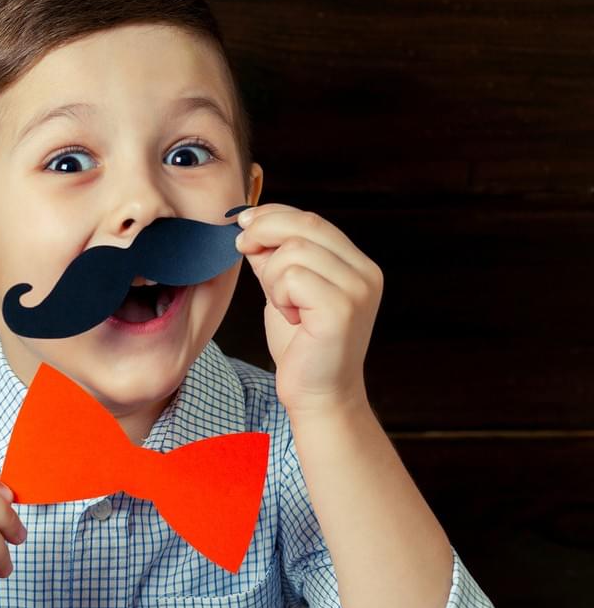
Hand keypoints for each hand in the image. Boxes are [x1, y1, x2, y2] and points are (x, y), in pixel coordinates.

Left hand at [234, 204, 382, 416]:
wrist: (316, 394)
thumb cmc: (301, 346)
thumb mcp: (285, 291)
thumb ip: (276, 259)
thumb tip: (252, 225)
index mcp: (356, 264)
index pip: (312, 220)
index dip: (273, 214)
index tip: (244, 221)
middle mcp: (365, 272)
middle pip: (305, 226)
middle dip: (263, 231)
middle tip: (242, 247)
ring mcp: (357, 289)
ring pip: (293, 252)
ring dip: (271, 277)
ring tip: (282, 304)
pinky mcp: (342, 309)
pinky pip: (292, 278)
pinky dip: (279, 295)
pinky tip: (290, 317)